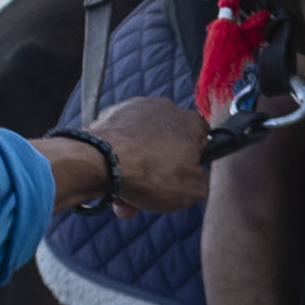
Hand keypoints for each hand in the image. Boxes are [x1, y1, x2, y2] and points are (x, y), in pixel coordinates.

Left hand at [67, 93, 211, 217]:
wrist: (103, 162)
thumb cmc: (150, 174)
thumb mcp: (193, 191)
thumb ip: (201, 181)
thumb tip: (195, 179)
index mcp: (191, 122)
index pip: (201, 140)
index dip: (192, 163)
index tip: (181, 179)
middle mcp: (164, 108)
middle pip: (166, 145)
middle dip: (158, 171)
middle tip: (150, 194)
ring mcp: (135, 109)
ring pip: (141, 144)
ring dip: (136, 170)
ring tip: (125, 196)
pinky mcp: (110, 115)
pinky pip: (119, 140)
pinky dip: (117, 158)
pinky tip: (111, 179)